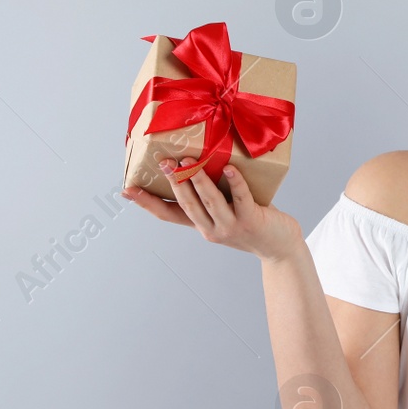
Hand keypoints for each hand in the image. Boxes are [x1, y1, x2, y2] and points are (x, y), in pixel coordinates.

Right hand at [122, 156, 302, 261]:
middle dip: (174, 182)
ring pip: (209, 202)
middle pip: (186, 204)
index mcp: (201, 225)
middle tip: (163, 161)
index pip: (168, 215)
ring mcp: (231, 226)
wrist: (280, 247)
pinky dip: (234, 182)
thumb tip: (197, 161)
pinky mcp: (251, 220)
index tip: (127, 189)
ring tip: (187, 161)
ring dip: (197, 180)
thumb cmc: (253, 222)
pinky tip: (229, 168)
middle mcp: (211, 229)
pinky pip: (240, 198)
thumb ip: (213, 195)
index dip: (147, 203)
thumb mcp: (226, 213)